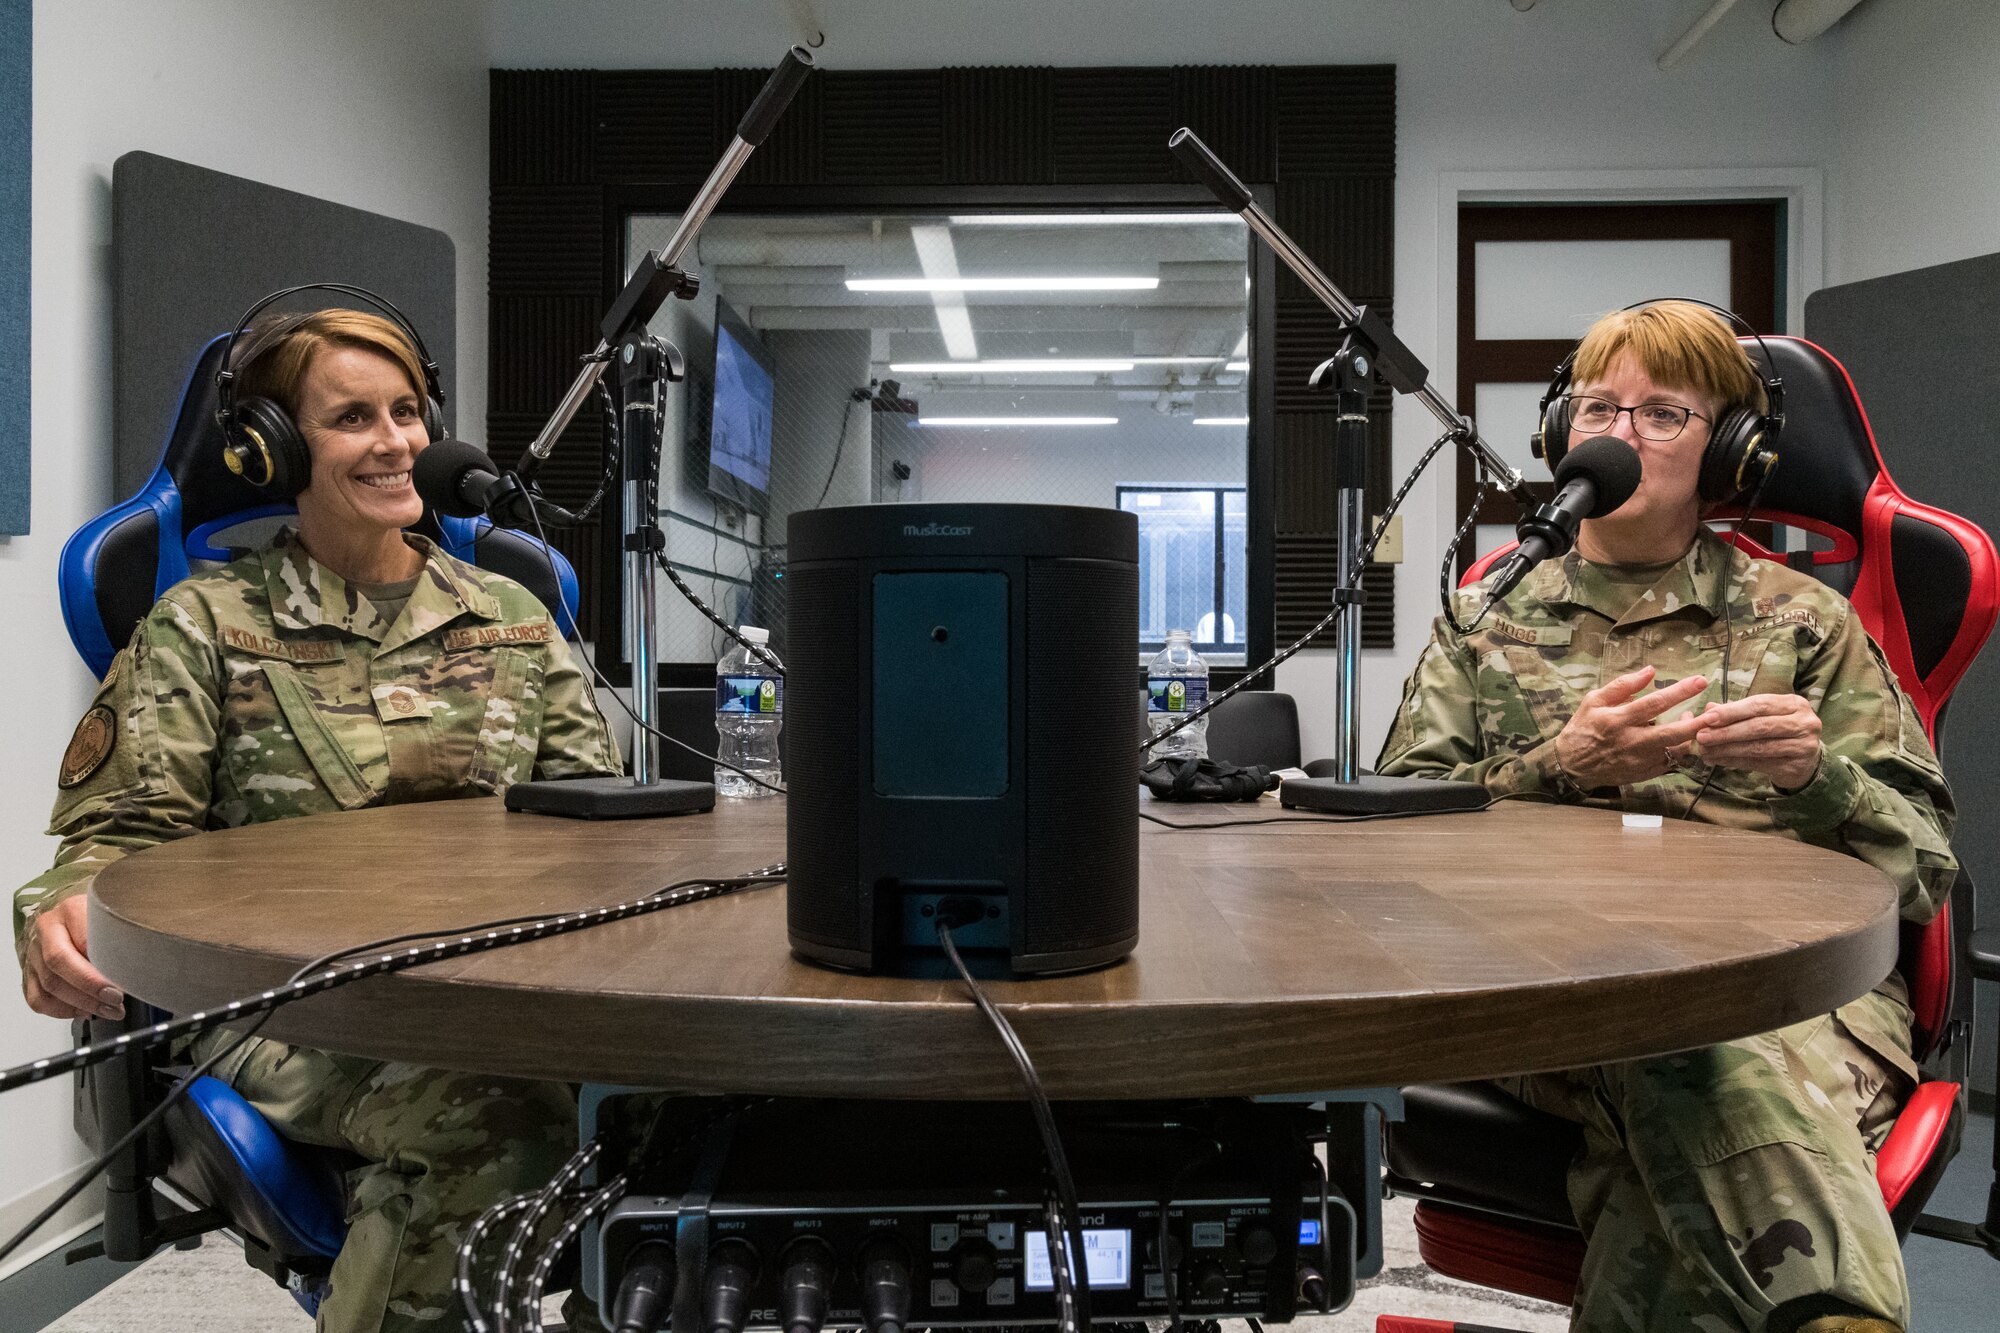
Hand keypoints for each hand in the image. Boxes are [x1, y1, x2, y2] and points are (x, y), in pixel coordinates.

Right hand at [20, 896, 123, 1021]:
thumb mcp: (116, 914)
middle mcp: (47, 929)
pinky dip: (61, 1010)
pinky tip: (84, 1011)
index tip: (124, 982)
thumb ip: (124, 934)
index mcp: (71, 909)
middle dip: (90, 988)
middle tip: (116, 1001)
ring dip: (80, 1004)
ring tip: (108, 1010)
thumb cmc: (100, 917)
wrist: (74, 914)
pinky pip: (38, 999)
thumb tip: (138, 969)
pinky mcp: (29, 972)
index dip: (102, 967)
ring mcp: (33, 952)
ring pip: (48, 985)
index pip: (83, 940)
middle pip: (59, 963)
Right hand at [1554, 666, 1710, 789]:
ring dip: (1690, 735)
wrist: (1571, 766)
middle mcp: (1631, 741)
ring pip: (1675, 750)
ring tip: (1693, 720)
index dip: (1680, 692)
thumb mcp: (1594, 701)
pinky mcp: (1644, 773)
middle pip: (1672, 733)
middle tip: (1716, 712)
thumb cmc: (1582, 729)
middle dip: (1698, 723)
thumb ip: (1622, 685)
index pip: (1654, 703)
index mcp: (1617, 720)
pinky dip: (1679, 750)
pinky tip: (1679, 739)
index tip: (1701, 681)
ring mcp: (1639, 760)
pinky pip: (1670, 762)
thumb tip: (1650, 671)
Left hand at [1688, 693, 1823, 790]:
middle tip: (1702, 737)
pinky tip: (1719, 761)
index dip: (1732, 711)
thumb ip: (1737, 712)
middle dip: (1727, 732)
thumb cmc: (1778, 732)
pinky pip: (1760, 763)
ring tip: (1706, 751)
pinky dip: (1736, 762)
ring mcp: (1804, 745)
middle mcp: (1804, 722)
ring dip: (1727, 749)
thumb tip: (1708, 708)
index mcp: (1794, 704)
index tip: (1707, 717)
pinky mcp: (1797, 765)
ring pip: (1758, 747)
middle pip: (1759, 726)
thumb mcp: (1762, 716)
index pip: (1759, 705)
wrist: (1805, 760)